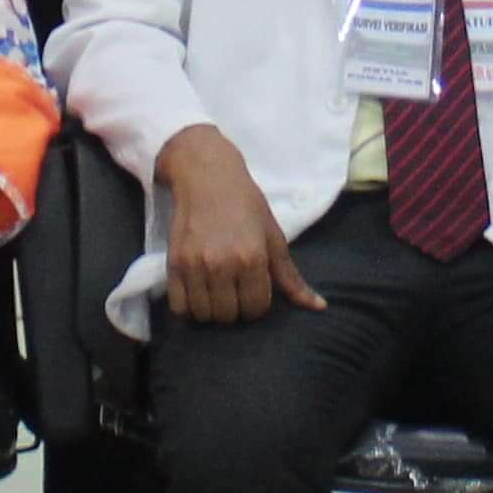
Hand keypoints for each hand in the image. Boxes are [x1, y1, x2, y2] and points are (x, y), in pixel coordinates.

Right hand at [159, 125, 315, 323]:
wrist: (206, 176)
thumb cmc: (246, 204)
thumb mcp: (273, 236)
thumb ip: (291, 277)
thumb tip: (319, 307)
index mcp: (252, 258)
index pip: (255, 309)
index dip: (257, 305)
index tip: (254, 291)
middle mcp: (222, 265)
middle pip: (229, 316)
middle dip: (235, 309)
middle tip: (234, 292)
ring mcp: (195, 265)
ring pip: (203, 314)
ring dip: (212, 311)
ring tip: (216, 294)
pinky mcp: (173, 263)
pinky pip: (179, 307)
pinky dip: (188, 308)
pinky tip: (197, 295)